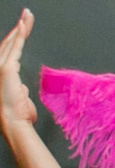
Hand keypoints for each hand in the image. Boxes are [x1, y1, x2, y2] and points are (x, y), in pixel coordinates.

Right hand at [1, 12, 34, 135]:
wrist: (13, 122)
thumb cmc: (17, 114)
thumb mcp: (19, 97)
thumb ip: (19, 88)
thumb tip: (22, 87)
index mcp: (2, 72)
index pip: (9, 50)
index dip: (16, 37)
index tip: (24, 27)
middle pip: (9, 41)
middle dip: (19, 27)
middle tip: (27, 15)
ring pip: (12, 41)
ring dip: (21, 27)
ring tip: (28, 15)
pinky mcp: (6, 68)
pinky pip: (15, 47)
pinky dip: (20, 36)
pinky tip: (24, 26)